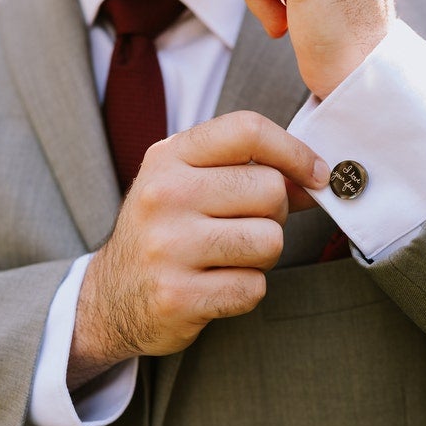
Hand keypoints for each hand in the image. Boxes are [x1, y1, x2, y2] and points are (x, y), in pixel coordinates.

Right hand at [67, 111, 329, 388]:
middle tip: (246, 226)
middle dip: (274, 214)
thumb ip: (245, 172)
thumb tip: (314, 178)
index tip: (315, 175)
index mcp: (168, 157)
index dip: (295, 151)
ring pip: (270, 241)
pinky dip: (246, 289)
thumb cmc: (163, 231)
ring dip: (262, 255)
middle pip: (270, 190)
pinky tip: (215, 285)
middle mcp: (164, 195)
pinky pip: (253, 288)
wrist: (110, 295)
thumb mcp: (188, 184)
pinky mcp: (177, 295)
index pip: (247, 130)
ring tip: (228, 257)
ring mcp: (167, 246)